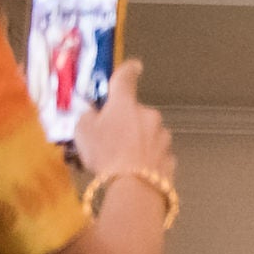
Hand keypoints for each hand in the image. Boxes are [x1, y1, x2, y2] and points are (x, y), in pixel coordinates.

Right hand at [67, 60, 173, 186]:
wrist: (134, 187)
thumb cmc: (105, 154)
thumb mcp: (83, 131)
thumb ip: (88, 117)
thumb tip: (95, 114)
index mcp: (125, 104)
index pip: (126, 79)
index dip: (128, 70)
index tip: (135, 66)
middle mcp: (149, 116)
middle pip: (136, 114)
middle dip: (127, 123)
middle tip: (111, 139)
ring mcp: (163, 138)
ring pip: (149, 135)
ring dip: (138, 142)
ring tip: (123, 161)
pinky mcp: (170, 160)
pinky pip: (155, 155)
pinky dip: (147, 160)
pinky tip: (137, 172)